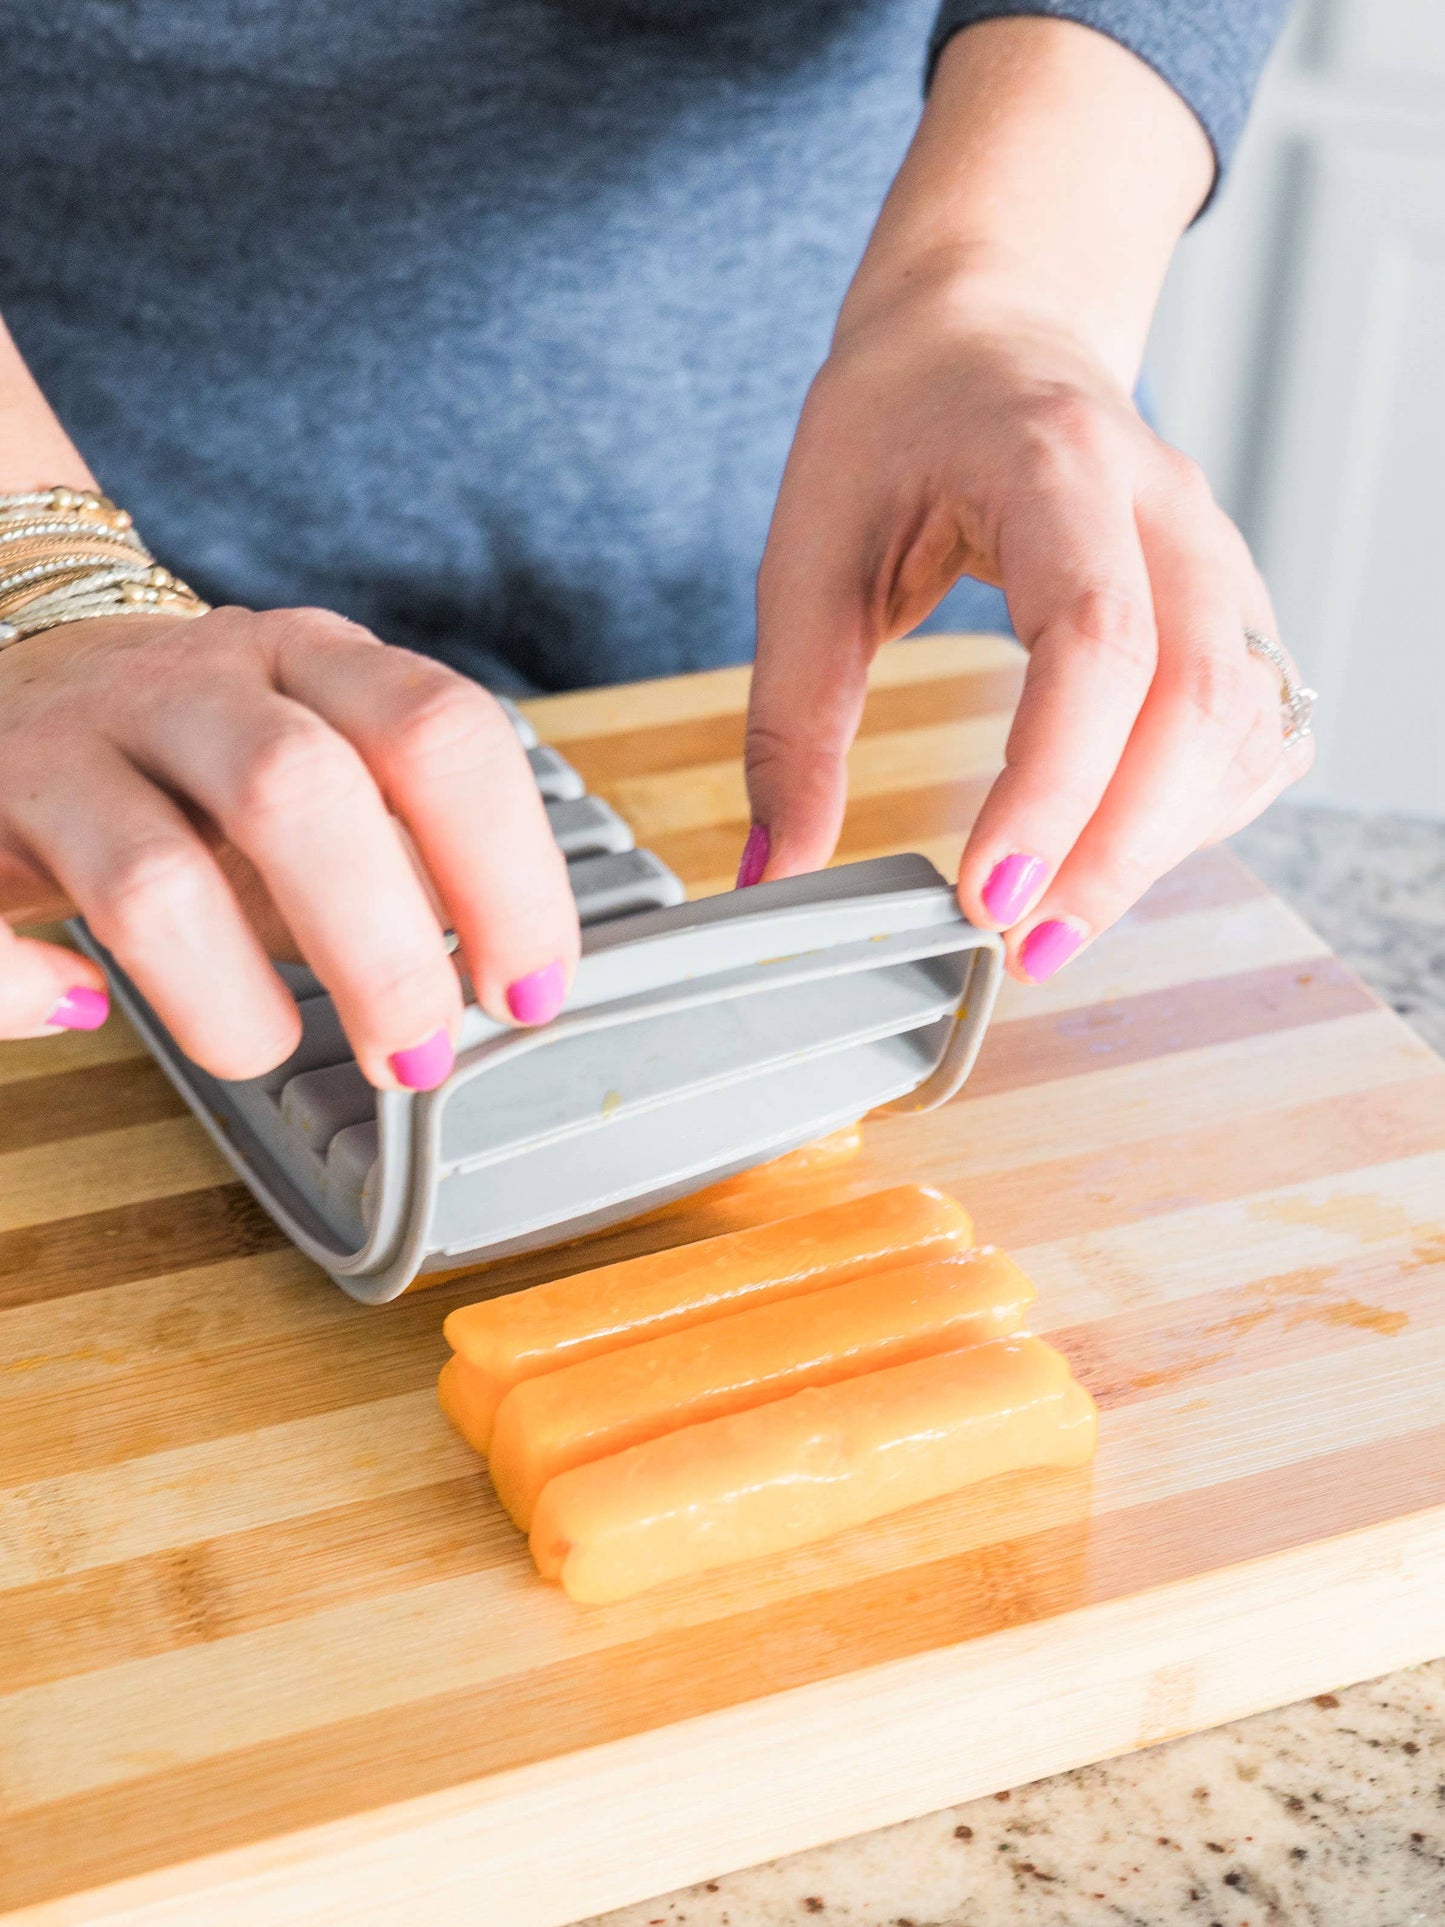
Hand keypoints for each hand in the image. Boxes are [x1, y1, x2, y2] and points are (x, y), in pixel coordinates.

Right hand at [0, 606, 578, 1079]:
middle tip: (417, 1052)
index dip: (508, 875)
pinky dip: (24, 988)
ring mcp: (67, 749)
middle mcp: (191, 688)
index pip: (440, 735)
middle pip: (302, 792)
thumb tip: (515, 975)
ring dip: (230, 1000)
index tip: (528, 990)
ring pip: (154, 879)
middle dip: (381, 952)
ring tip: (265, 1046)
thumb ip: (414, 844)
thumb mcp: (325, 756)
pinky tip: (80, 1004)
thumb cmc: (201, 753)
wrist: (18, 671)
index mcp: (311, 661)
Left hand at [743, 293, 1311, 979]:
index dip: (1053, 782)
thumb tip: (775, 871)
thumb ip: (791, 719)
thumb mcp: (807, 554)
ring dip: (1162, 844)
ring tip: (1057, 919)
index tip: (989, 894)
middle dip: (1118, 848)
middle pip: (1197, 698)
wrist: (986, 335)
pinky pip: (1256, 728)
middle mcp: (1167, 508)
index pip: (1095, 638)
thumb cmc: (895, 425)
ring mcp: (1219, 554)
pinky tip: (1118, 849)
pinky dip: (1200, 812)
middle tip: (1024, 946)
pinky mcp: (1233, 604)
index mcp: (1055, 466)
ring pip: (1243, 724)